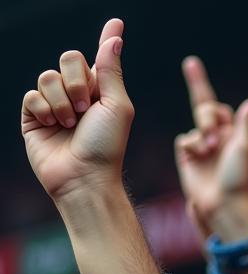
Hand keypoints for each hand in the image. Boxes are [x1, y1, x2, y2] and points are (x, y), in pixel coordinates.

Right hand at [22, 19, 131, 201]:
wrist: (84, 177)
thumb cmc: (107, 146)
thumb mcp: (117, 106)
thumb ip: (111, 71)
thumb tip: (114, 37)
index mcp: (101, 93)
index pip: (99, 59)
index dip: (105, 39)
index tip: (117, 22)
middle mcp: (77, 96)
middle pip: (67, 59)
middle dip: (76, 81)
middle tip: (85, 108)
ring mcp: (54, 106)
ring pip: (47, 77)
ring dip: (61, 101)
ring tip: (70, 125)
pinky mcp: (34, 117)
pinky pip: (31, 95)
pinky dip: (44, 110)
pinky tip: (53, 126)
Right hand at [174, 55, 247, 235]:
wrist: (222, 203)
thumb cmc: (237, 177)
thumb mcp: (244, 146)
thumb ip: (244, 123)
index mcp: (231, 133)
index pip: (217, 105)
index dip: (200, 83)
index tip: (190, 62)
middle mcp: (215, 138)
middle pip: (204, 108)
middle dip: (207, 115)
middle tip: (213, 137)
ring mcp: (200, 147)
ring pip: (195, 124)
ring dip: (202, 133)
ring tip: (209, 151)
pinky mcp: (187, 157)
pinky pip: (183, 139)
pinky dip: (190, 144)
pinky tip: (197, 157)